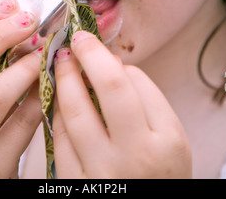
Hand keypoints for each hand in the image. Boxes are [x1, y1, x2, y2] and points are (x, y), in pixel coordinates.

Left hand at [53, 31, 191, 178]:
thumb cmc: (159, 170)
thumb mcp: (168, 135)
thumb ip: (146, 98)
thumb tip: (110, 64)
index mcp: (164, 141)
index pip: (130, 85)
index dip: (102, 57)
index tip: (88, 40)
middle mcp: (134, 158)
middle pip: (104, 92)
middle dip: (82, 59)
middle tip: (71, 42)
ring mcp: (101, 175)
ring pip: (73, 115)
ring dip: (63, 83)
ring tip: (60, 65)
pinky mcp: (74, 186)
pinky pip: (59, 142)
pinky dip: (57, 116)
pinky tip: (58, 101)